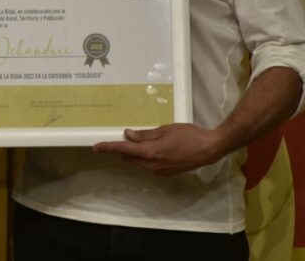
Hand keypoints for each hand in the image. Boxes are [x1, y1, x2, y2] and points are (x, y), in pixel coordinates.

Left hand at [92, 123, 225, 176]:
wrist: (208, 149)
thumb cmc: (188, 135)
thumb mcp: (165, 130)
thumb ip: (145, 134)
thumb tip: (128, 135)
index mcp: (150, 153)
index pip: (123, 150)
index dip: (108, 148)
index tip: (96, 146)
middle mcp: (152, 165)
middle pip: (130, 157)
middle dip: (124, 148)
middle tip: (124, 135)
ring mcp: (159, 171)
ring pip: (139, 162)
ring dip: (136, 153)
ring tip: (143, 139)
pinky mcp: (166, 173)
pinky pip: (149, 165)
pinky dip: (146, 157)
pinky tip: (155, 147)